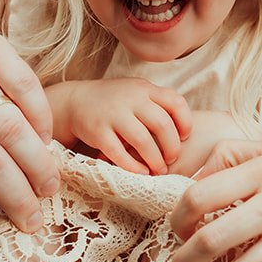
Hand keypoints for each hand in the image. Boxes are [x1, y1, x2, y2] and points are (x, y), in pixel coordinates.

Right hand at [53, 78, 190, 174]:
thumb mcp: (137, 93)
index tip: (184, 137)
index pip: (176, 102)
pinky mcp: (97, 131)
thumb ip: (158, 104)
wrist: (76, 101)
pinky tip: (141, 172)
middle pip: (162, 125)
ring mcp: (113, 114)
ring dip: (155, 160)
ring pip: (143, 141)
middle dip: (172, 147)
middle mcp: (131, 98)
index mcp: (145, 89)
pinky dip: (133, 166)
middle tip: (172, 159)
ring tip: (159, 169)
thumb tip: (185, 130)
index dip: (185, 122)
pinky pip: (119, 153)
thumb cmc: (115, 101)